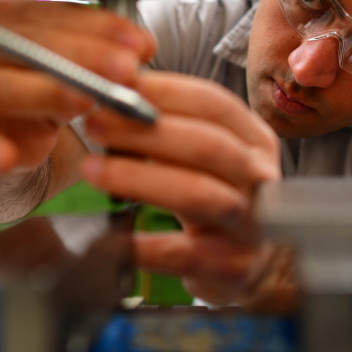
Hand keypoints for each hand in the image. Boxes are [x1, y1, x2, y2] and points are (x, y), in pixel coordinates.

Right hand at [0, 0, 154, 175]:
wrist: (11, 132)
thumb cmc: (47, 87)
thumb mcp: (79, 67)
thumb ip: (106, 53)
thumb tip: (143, 46)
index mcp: (12, 19)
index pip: (57, 14)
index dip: (101, 28)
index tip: (139, 44)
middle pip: (32, 46)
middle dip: (84, 57)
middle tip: (126, 70)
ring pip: (3, 88)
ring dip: (48, 94)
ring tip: (85, 100)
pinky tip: (8, 158)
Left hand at [79, 71, 292, 308]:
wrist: (248, 264)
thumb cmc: (215, 196)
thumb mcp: (204, 154)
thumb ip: (170, 123)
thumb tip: (118, 88)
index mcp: (254, 139)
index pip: (214, 103)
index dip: (165, 91)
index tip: (118, 85)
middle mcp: (259, 177)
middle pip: (206, 144)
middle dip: (145, 131)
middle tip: (95, 124)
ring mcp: (251, 223)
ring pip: (197, 194)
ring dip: (138, 178)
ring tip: (91, 170)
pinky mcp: (232, 266)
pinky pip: (183, 253)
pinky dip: (145, 245)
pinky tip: (113, 237)